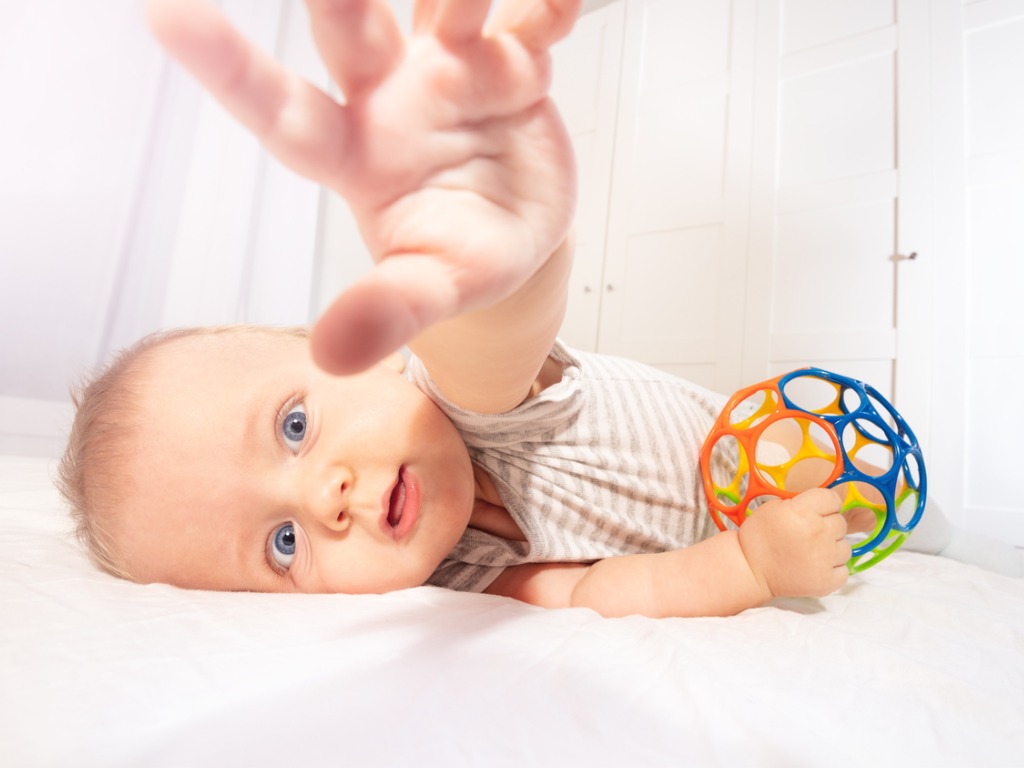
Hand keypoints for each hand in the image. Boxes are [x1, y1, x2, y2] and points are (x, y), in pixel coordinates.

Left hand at [146, 0, 578, 372]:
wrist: (520, 232)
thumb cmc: (462, 254)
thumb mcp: (431, 288)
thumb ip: (387, 310)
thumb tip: (331, 356)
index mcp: (356, 153)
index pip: (283, 111)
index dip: (229, 68)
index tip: (166, 16)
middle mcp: (392, 98)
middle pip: (353, 31)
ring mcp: (452, 72)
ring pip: (443, 5)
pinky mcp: (511, 63)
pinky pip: (528, 19)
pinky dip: (545, 5)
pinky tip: (558, 6)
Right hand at [737, 488, 850, 598]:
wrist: (750, 570)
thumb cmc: (759, 537)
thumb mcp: (774, 508)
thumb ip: (801, 504)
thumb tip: (823, 505)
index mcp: (802, 511)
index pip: (833, 499)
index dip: (826, 504)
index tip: (819, 511)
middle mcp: (817, 532)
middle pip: (841, 522)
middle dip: (827, 526)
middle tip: (809, 534)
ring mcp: (824, 558)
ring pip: (845, 547)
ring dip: (832, 548)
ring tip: (812, 552)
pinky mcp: (826, 581)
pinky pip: (844, 569)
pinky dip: (833, 569)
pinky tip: (816, 566)